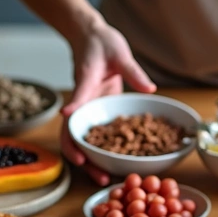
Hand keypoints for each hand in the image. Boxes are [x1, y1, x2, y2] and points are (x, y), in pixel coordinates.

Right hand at [59, 20, 156, 184]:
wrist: (90, 37)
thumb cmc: (102, 43)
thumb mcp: (120, 53)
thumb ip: (133, 71)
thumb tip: (149, 89)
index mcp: (85, 80)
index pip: (78, 95)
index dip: (74, 108)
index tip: (68, 119)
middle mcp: (82, 99)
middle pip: (72, 131)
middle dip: (79, 153)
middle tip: (93, 172)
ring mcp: (86, 108)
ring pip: (81, 139)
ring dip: (89, 160)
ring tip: (102, 179)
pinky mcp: (93, 112)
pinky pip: (94, 136)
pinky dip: (99, 153)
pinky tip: (110, 168)